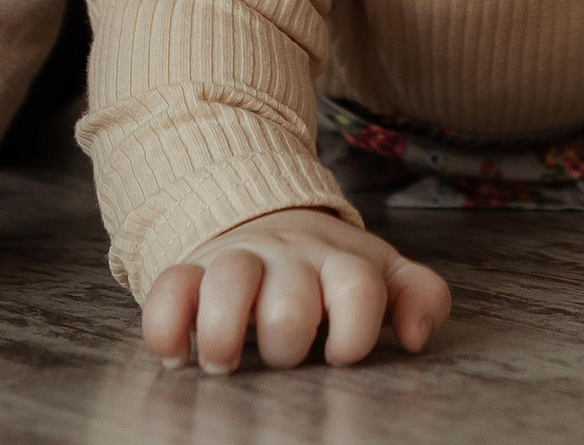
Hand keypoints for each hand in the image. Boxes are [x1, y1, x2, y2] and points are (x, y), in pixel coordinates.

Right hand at [141, 208, 449, 373]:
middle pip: (291, 299)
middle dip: (288, 339)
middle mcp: (288, 260)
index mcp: (339, 262)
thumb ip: (417, 295)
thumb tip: (416, 336)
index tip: (340, 355)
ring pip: (227, 282)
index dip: (353, 332)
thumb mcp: (381, 272)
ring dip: (223, 331)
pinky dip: (165, 324)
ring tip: (224, 364)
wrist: (266, 219)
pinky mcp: (190, 271)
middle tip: (283, 357)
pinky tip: (176, 355)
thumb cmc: (328, 267)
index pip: (357, 289)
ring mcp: (236, 261)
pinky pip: (167, 288)